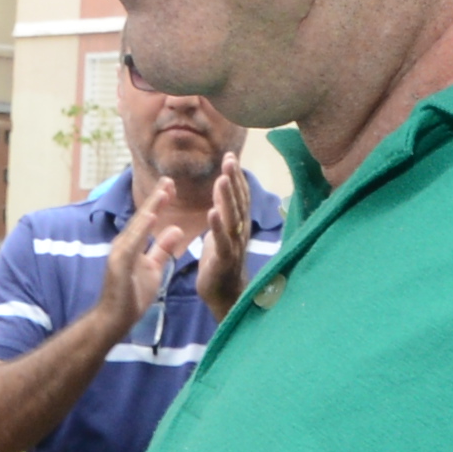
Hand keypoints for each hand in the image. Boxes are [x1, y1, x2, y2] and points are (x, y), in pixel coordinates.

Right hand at [93, 182, 184, 325]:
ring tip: (163, 192)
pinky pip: (132, 243)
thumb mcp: (154, 268)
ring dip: (150, 208)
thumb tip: (175, 229)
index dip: (159, 202)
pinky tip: (151, 216)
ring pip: (137, 226)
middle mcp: (124, 244)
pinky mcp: (119, 263)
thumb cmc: (131, 296)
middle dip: (156, 198)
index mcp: (133, 245)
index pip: (148, 220)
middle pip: (142, 217)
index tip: (172, 186)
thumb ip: (162, 248)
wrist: (115, 320)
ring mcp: (120, 253)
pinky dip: (142, 229)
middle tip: (169, 179)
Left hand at [195, 165, 255, 314]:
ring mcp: (234, 246)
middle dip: (234, 180)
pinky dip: (217, 226)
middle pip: (238, 202)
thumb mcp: (221, 232)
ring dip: (227, 198)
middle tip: (229, 158)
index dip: (236, 176)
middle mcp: (240, 232)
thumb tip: (223, 189)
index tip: (230, 155)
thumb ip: (224, 211)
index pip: (239, 196)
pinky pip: (221, 240)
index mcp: (239, 225)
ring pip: (232, 218)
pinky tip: (212, 211)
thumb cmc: (221, 263)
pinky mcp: (223, 259)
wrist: (225, 296)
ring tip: (222, 179)